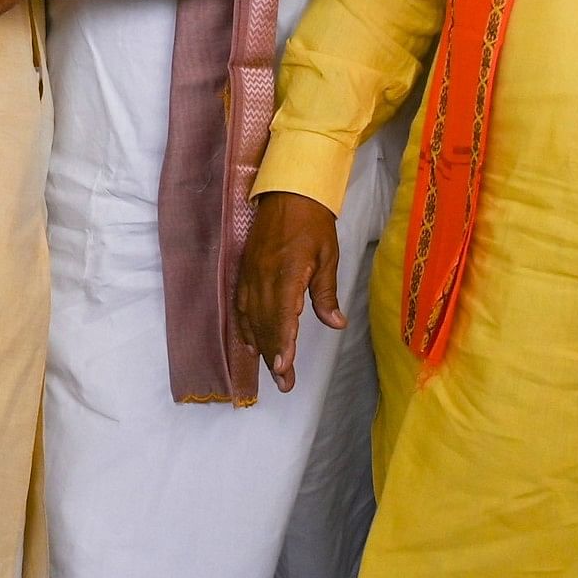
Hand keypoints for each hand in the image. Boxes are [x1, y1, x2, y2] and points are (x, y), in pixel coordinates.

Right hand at [233, 191, 340, 393]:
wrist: (288, 193)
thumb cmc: (314, 223)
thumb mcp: (328, 257)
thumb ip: (326, 293)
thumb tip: (336, 324)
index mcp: (287, 275)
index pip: (282, 318)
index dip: (282, 346)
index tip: (284, 369)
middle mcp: (263, 279)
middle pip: (265, 325)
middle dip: (274, 356)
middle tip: (284, 384)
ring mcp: (250, 276)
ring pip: (252, 319)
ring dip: (261, 346)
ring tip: (273, 370)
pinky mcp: (245, 272)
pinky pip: (241, 307)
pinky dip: (245, 328)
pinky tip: (251, 343)